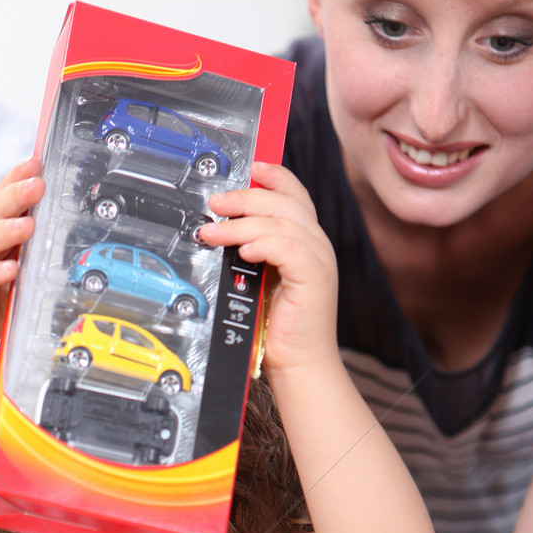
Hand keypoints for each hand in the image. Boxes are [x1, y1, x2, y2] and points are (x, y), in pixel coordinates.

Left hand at [201, 163, 338, 374]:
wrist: (300, 364)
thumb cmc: (278, 328)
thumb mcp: (260, 280)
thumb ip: (252, 253)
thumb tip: (222, 229)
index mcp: (306, 241)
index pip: (294, 194)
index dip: (274, 176)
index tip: (250, 168)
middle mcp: (316, 245)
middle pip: (284, 202)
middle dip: (246, 197)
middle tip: (215, 204)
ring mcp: (319, 260)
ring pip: (282, 222)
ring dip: (242, 223)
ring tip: (213, 232)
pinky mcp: (315, 278)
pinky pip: (288, 248)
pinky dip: (263, 244)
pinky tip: (244, 250)